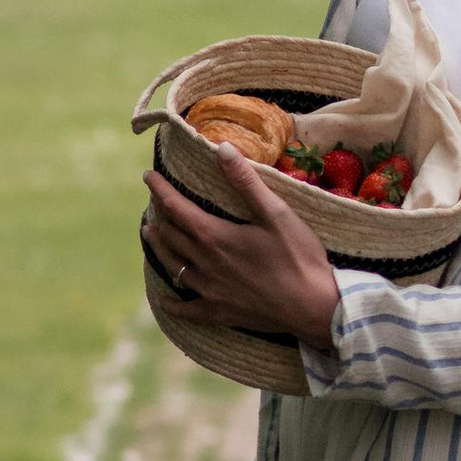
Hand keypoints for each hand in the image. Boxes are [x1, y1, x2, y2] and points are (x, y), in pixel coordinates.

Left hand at [142, 165, 339, 347]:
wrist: (312, 307)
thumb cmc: (298, 257)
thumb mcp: (276, 213)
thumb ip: (246, 181)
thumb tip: (223, 148)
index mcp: (214, 236)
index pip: (175, 207)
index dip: (159, 189)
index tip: (148, 175)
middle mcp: (203, 262)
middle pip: (170, 235)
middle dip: (158, 214)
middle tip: (153, 201)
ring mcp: (209, 289)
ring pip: (172, 265)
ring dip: (159, 246)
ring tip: (150, 233)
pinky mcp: (218, 312)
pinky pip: (187, 308)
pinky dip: (173, 303)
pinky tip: (166, 301)